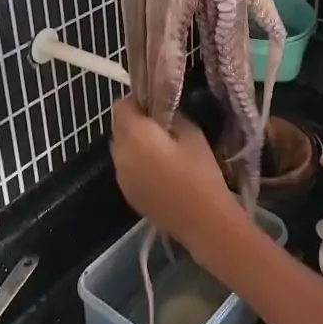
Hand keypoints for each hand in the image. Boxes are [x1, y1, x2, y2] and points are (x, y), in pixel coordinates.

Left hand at [111, 98, 237, 248]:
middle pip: (120, 127)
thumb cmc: (200, 174)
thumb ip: (173, 117)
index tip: (159, 105)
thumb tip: (165, 114)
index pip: (122, 105)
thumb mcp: (193, 134)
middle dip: (136, 123)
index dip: (138, 101)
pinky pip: (127, 169)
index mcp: (134, 135)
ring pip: (122, 149)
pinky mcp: (127, 194)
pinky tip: (160, 173)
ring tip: (163, 151)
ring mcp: (120, 177)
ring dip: (136, 145)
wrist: (202, 222)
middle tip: (163, 126)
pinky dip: (138, 165)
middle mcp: (119, 153)